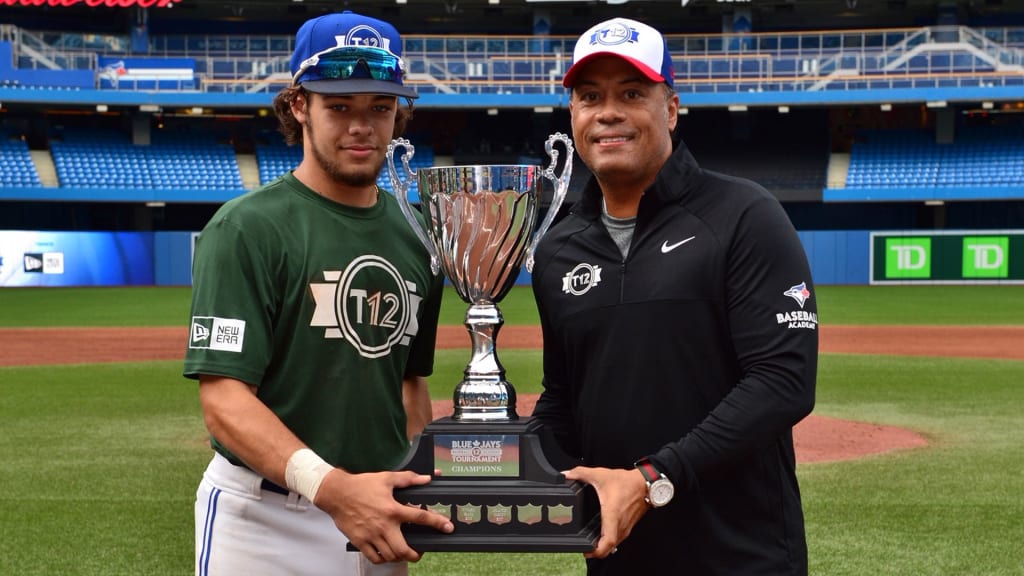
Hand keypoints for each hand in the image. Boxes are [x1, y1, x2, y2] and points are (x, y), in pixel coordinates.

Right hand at [314, 469, 453, 563]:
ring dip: (399, 557)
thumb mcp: (387, 478)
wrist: (337, 493)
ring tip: (402, 552)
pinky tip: (385, 554)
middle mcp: (383, 525)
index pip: (419, 517)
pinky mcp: (360, 541)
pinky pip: (373, 558)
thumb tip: (426, 478)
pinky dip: (382, 559)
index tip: (447, 528)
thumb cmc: (361, 485)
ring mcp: (371, 535)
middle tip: (419, 552)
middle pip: (403, 549)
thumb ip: (408, 479)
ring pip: (390, 556)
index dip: (436, 523)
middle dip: (415, 554)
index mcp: (392, 509)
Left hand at [563, 466, 649, 558]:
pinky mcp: (629, 525)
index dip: (596, 551)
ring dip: (604, 547)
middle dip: (596, 552)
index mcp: (612, 515)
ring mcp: (626, 527)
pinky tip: (602, 533)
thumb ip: (581, 473)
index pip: (607, 542)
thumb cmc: (627, 482)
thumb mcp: (600, 475)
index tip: (586, 551)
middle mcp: (620, 525)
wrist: (646, 483)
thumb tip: (566, 474)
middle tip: (585, 548)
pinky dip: (609, 540)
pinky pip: (618, 538)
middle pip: (609, 548)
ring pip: (614, 545)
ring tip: (591, 543)